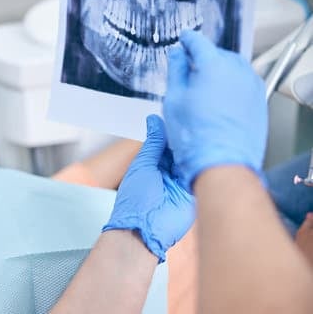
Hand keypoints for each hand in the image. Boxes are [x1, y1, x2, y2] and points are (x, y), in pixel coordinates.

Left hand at [103, 115, 194, 261]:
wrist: (144, 229)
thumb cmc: (135, 199)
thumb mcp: (143, 164)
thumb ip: (153, 143)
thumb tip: (154, 119)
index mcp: (153, 163)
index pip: (167, 142)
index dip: (174, 130)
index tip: (184, 115)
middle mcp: (168, 171)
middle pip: (181, 150)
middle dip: (187, 138)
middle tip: (198, 121)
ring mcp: (182, 181)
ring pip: (191, 160)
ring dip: (196, 150)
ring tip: (205, 132)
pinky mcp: (193, 192)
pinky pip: (200, 174)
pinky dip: (202, 164)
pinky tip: (209, 150)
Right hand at [163, 30, 267, 190]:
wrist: (222, 163)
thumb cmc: (196, 137)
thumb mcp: (174, 99)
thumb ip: (176, 71)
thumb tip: (177, 55)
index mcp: (214, 65)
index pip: (199, 42)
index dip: (188, 39)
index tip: (184, 38)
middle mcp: (238, 71)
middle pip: (218, 55)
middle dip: (203, 59)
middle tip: (188, 70)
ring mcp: (252, 86)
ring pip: (232, 70)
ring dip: (218, 73)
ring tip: (202, 90)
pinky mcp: (259, 102)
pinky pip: (242, 85)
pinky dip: (229, 87)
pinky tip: (216, 104)